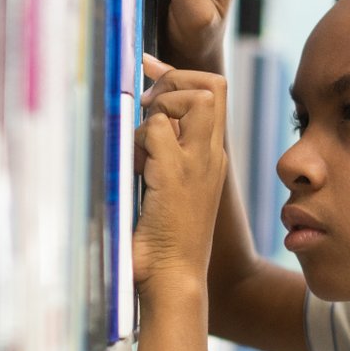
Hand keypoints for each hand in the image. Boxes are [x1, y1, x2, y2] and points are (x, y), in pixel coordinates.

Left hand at [133, 55, 227, 294]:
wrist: (174, 278)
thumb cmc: (165, 238)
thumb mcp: (167, 185)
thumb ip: (164, 152)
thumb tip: (143, 122)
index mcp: (211, 156)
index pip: (213, 91)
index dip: (181, 74)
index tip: (149, 73)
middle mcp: (211, 156)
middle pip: (212, 84)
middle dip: (174, 81)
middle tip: (146, 107)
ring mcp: (199, 164)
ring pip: (192, 99)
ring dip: (157, 111)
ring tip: (142, 149)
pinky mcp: (178, 176)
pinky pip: (159, 129)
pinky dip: (140, 138)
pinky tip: (136, 168)